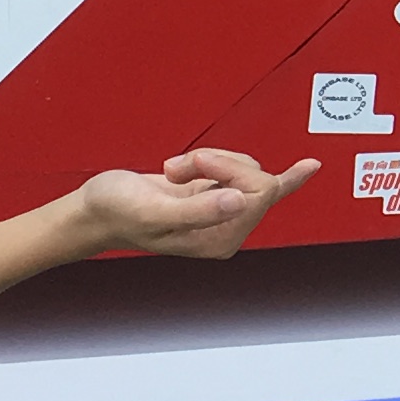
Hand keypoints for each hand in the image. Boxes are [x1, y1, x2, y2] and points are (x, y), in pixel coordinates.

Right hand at [68, 149, 320, 260]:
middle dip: (220, 162)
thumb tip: (239, 202)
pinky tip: (303, 167)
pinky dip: (238, 161)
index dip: (232, 168)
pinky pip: (241, 170)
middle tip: (179, 167)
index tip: (198, 161)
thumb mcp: (153, 212)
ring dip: (208, 159)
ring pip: (246, 170)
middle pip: (260, 181)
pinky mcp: (214, 195)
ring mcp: (222, 213)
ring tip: (174, 171)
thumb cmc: (117, 213)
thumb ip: (198, 210)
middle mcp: (226, 230)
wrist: (96, 207)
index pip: (260, 194)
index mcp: (219, 241)